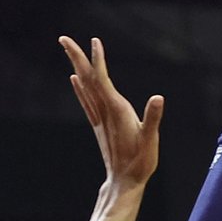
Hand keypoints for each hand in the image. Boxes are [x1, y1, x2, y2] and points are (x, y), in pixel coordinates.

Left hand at [60, 35, 163, 187]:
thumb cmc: (140, 163)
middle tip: (63, 38)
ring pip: (85, 87)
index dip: (98, 61)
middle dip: (76, 57)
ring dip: (76, 66)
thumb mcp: (150, 141)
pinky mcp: (100, 125)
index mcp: (117, 111)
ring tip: (67, 49)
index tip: (94, 41)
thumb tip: (158, 98)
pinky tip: (74, 78)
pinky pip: (87, 101)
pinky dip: (80, 87)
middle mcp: (104, 112)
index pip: (103, 80)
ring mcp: (100, 118)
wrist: (123, 182)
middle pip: (88, 79)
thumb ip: (153, 119)